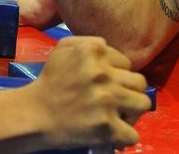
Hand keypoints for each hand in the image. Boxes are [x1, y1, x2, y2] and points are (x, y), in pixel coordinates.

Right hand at [30, 36, 149, 149]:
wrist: (35, 114)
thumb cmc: (50, 81)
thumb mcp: (63, 48)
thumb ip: (88, 41)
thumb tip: (109, 48)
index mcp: (94, 51)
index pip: (126, 62)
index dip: (117, 73)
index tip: (105, 83)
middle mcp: (103, 73)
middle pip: (139, 82)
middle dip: (128, 91)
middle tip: (115, 99)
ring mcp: (107, 100)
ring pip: (143, 103)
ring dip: (132, 111)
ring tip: (118, 115)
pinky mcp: (107, 127)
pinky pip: (132, 134)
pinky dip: (123, 137)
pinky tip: (113, 133)